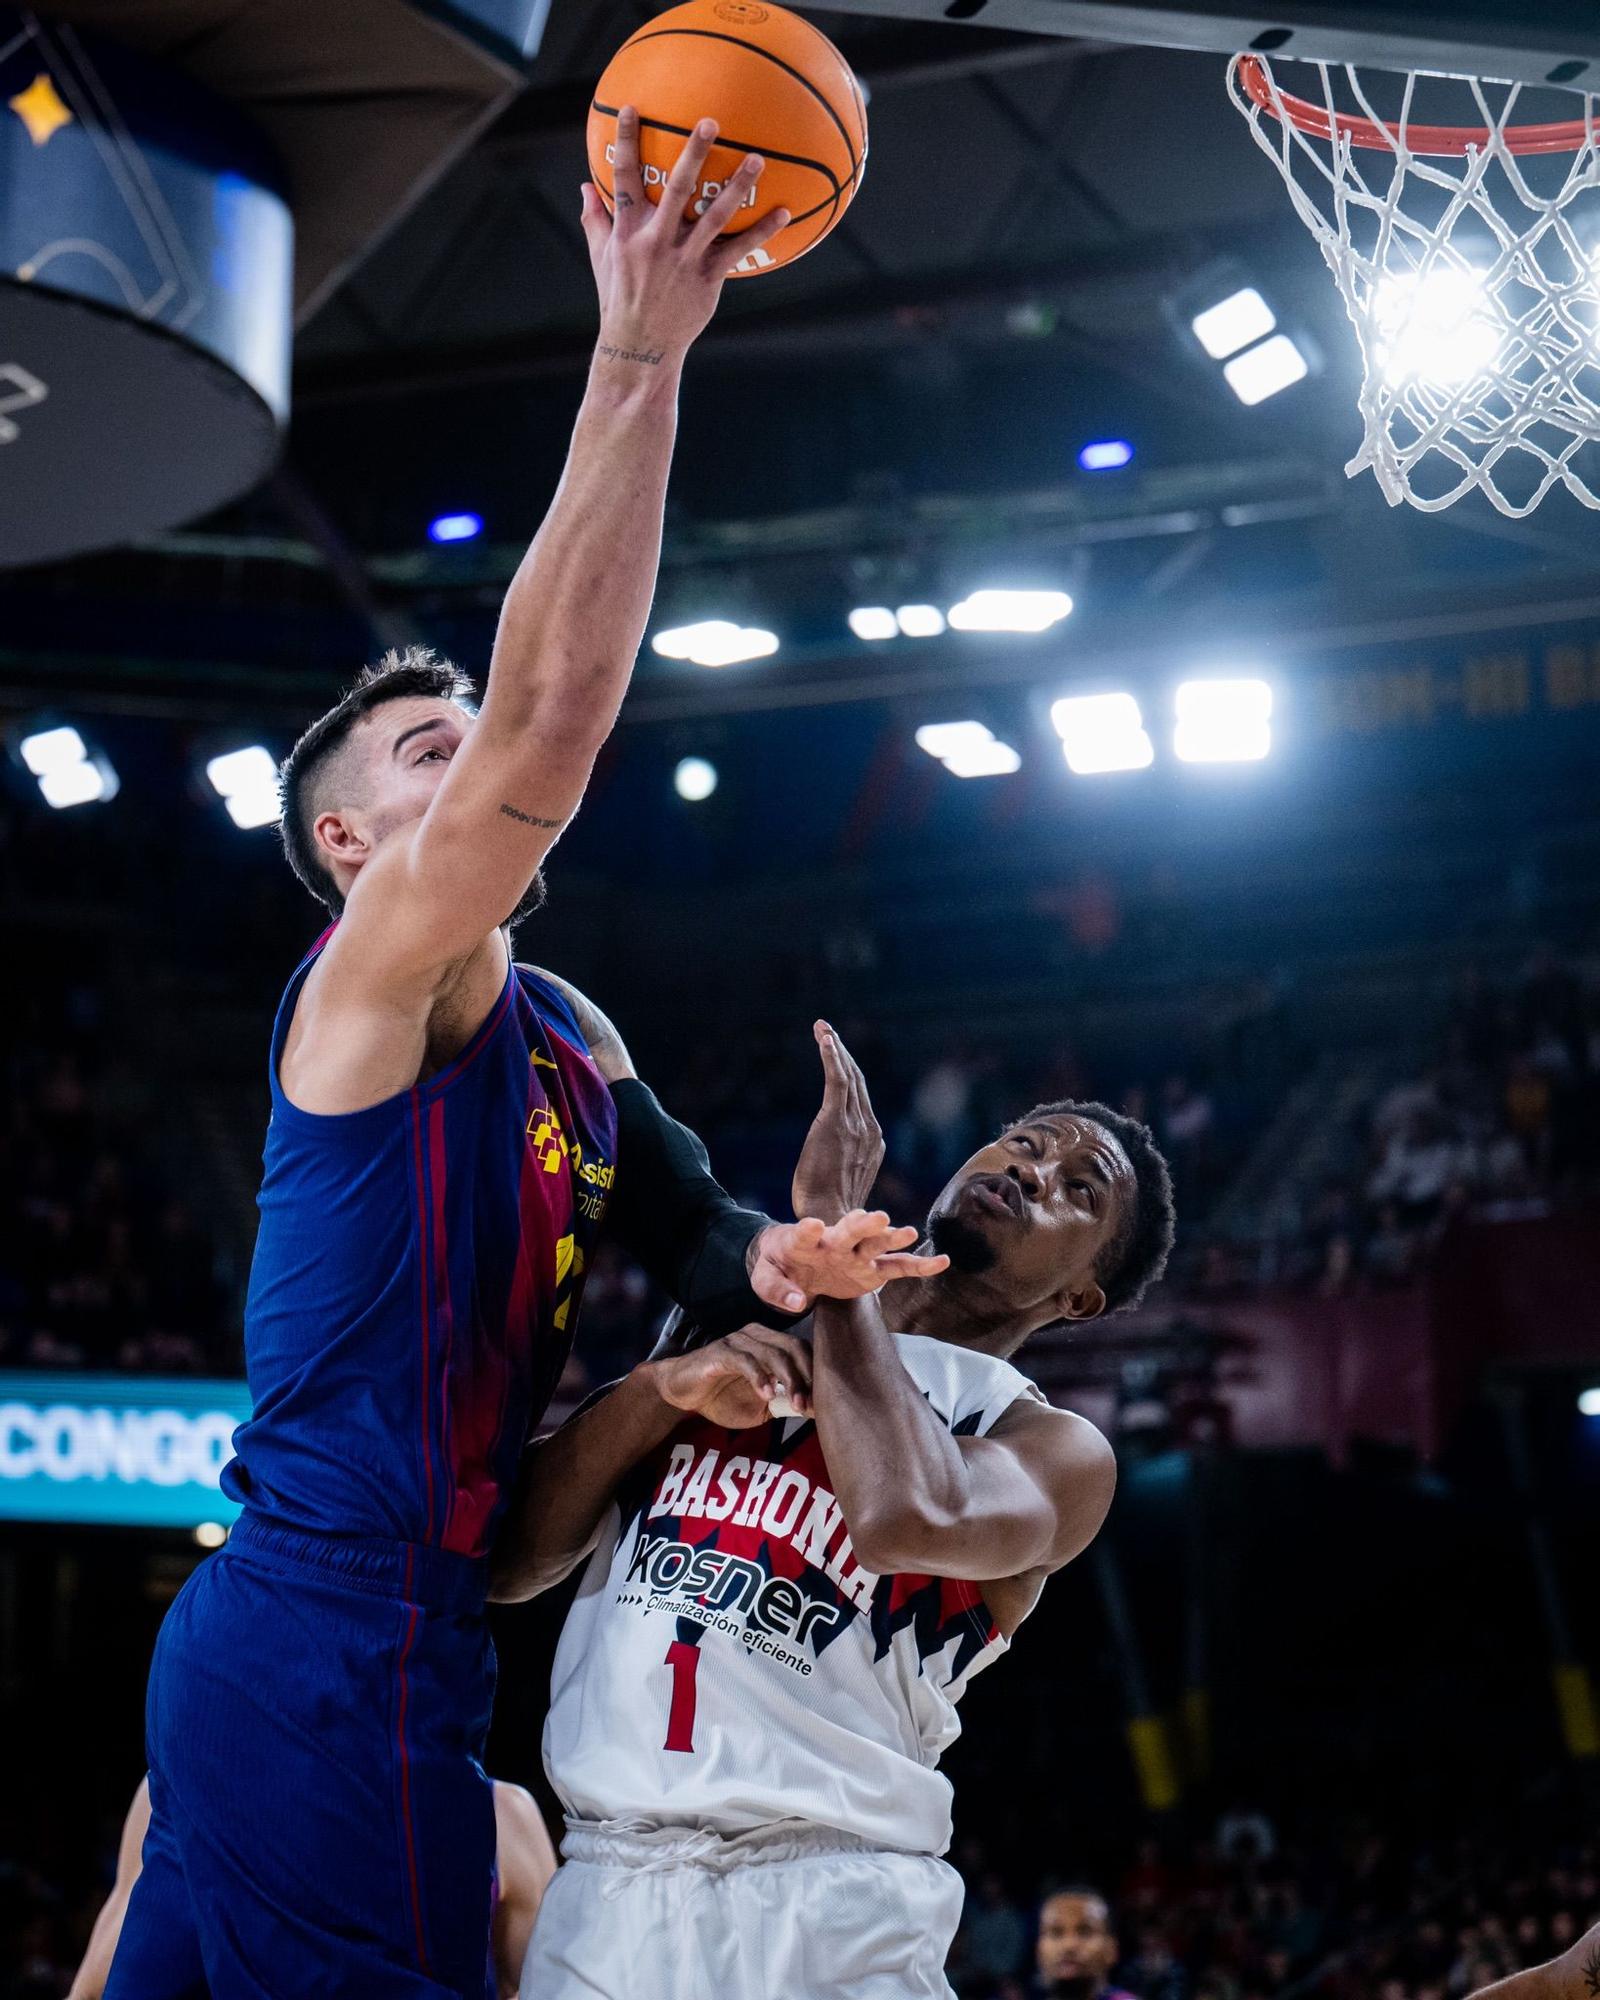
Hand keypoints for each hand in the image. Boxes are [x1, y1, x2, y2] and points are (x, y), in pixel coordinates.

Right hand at [581, 109, 790, 361]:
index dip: (627, 142)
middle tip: (711, 122)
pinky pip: (737, 250)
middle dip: (693, 154)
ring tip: (757, 159)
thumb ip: (595, 220)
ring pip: (714, 215)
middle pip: (675, 188)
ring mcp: (682, 259)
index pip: (623, 178)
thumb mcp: (601, 259)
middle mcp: (655, 241)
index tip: (633, 107)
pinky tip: (783, 212)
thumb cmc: (619, 298)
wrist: (639, 345)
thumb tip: (584, 187)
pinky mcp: (706, 278)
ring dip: (737, 186)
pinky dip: (760, 231)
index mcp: (627, 231)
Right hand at [643, 1327, 812, 1428]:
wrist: (681, 1394)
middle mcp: (757, 1336)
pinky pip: (744, 1359)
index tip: (826, 1403)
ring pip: (773, 1353)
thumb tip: (817, 1411)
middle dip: (807, 1377)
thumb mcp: (760, 1408)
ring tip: (795, 1404)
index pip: (803, 1351)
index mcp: (770, 1344)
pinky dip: (759, 1376)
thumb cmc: (722, 1398)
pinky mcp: (720, 1351)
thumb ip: (785, 1404)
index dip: (816, 1375)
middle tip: (811, 1405)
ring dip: (788, 1380)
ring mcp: (738, 1341)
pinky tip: (766, 1394)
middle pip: (793, 1348)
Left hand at [749, 1209, 948, 1314]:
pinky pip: (898, 1268)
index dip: (808, 1229)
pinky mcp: (871, 1271)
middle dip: (862, 1225)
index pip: (804, 1233)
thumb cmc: (777, 1267)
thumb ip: (777, 1290)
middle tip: (876, 1217)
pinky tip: (941, 1262)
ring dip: (891, 1237)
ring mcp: (855, 1255)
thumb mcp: (764, 1280)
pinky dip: (919, 1266)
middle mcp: (834, 1242)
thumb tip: (798, 1303)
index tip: (813, 1224)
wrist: (792, 1263)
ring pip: (876, 1244)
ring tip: (908, 1232)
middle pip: (849, 1231)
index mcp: (802, 1241)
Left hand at [792, 1020, 884, 1224]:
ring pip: (848, 1076)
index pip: (861, 1099)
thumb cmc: (832, 1210)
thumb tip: (845, 1160)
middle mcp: (869, 1129)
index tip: (835, 1056)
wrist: (830, 1220)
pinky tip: (824, 1038)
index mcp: (874, 1142)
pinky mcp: (835, 1121)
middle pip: (857, 1081)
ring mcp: (855, 1124)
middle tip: (828, 1032)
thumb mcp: (846, 1184)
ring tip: (823, 1028)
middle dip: (843, 1054)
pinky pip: (837, 1080)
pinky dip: (832, 1056)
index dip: (848, 1075)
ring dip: (835, 1048)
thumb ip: (849, 1165)